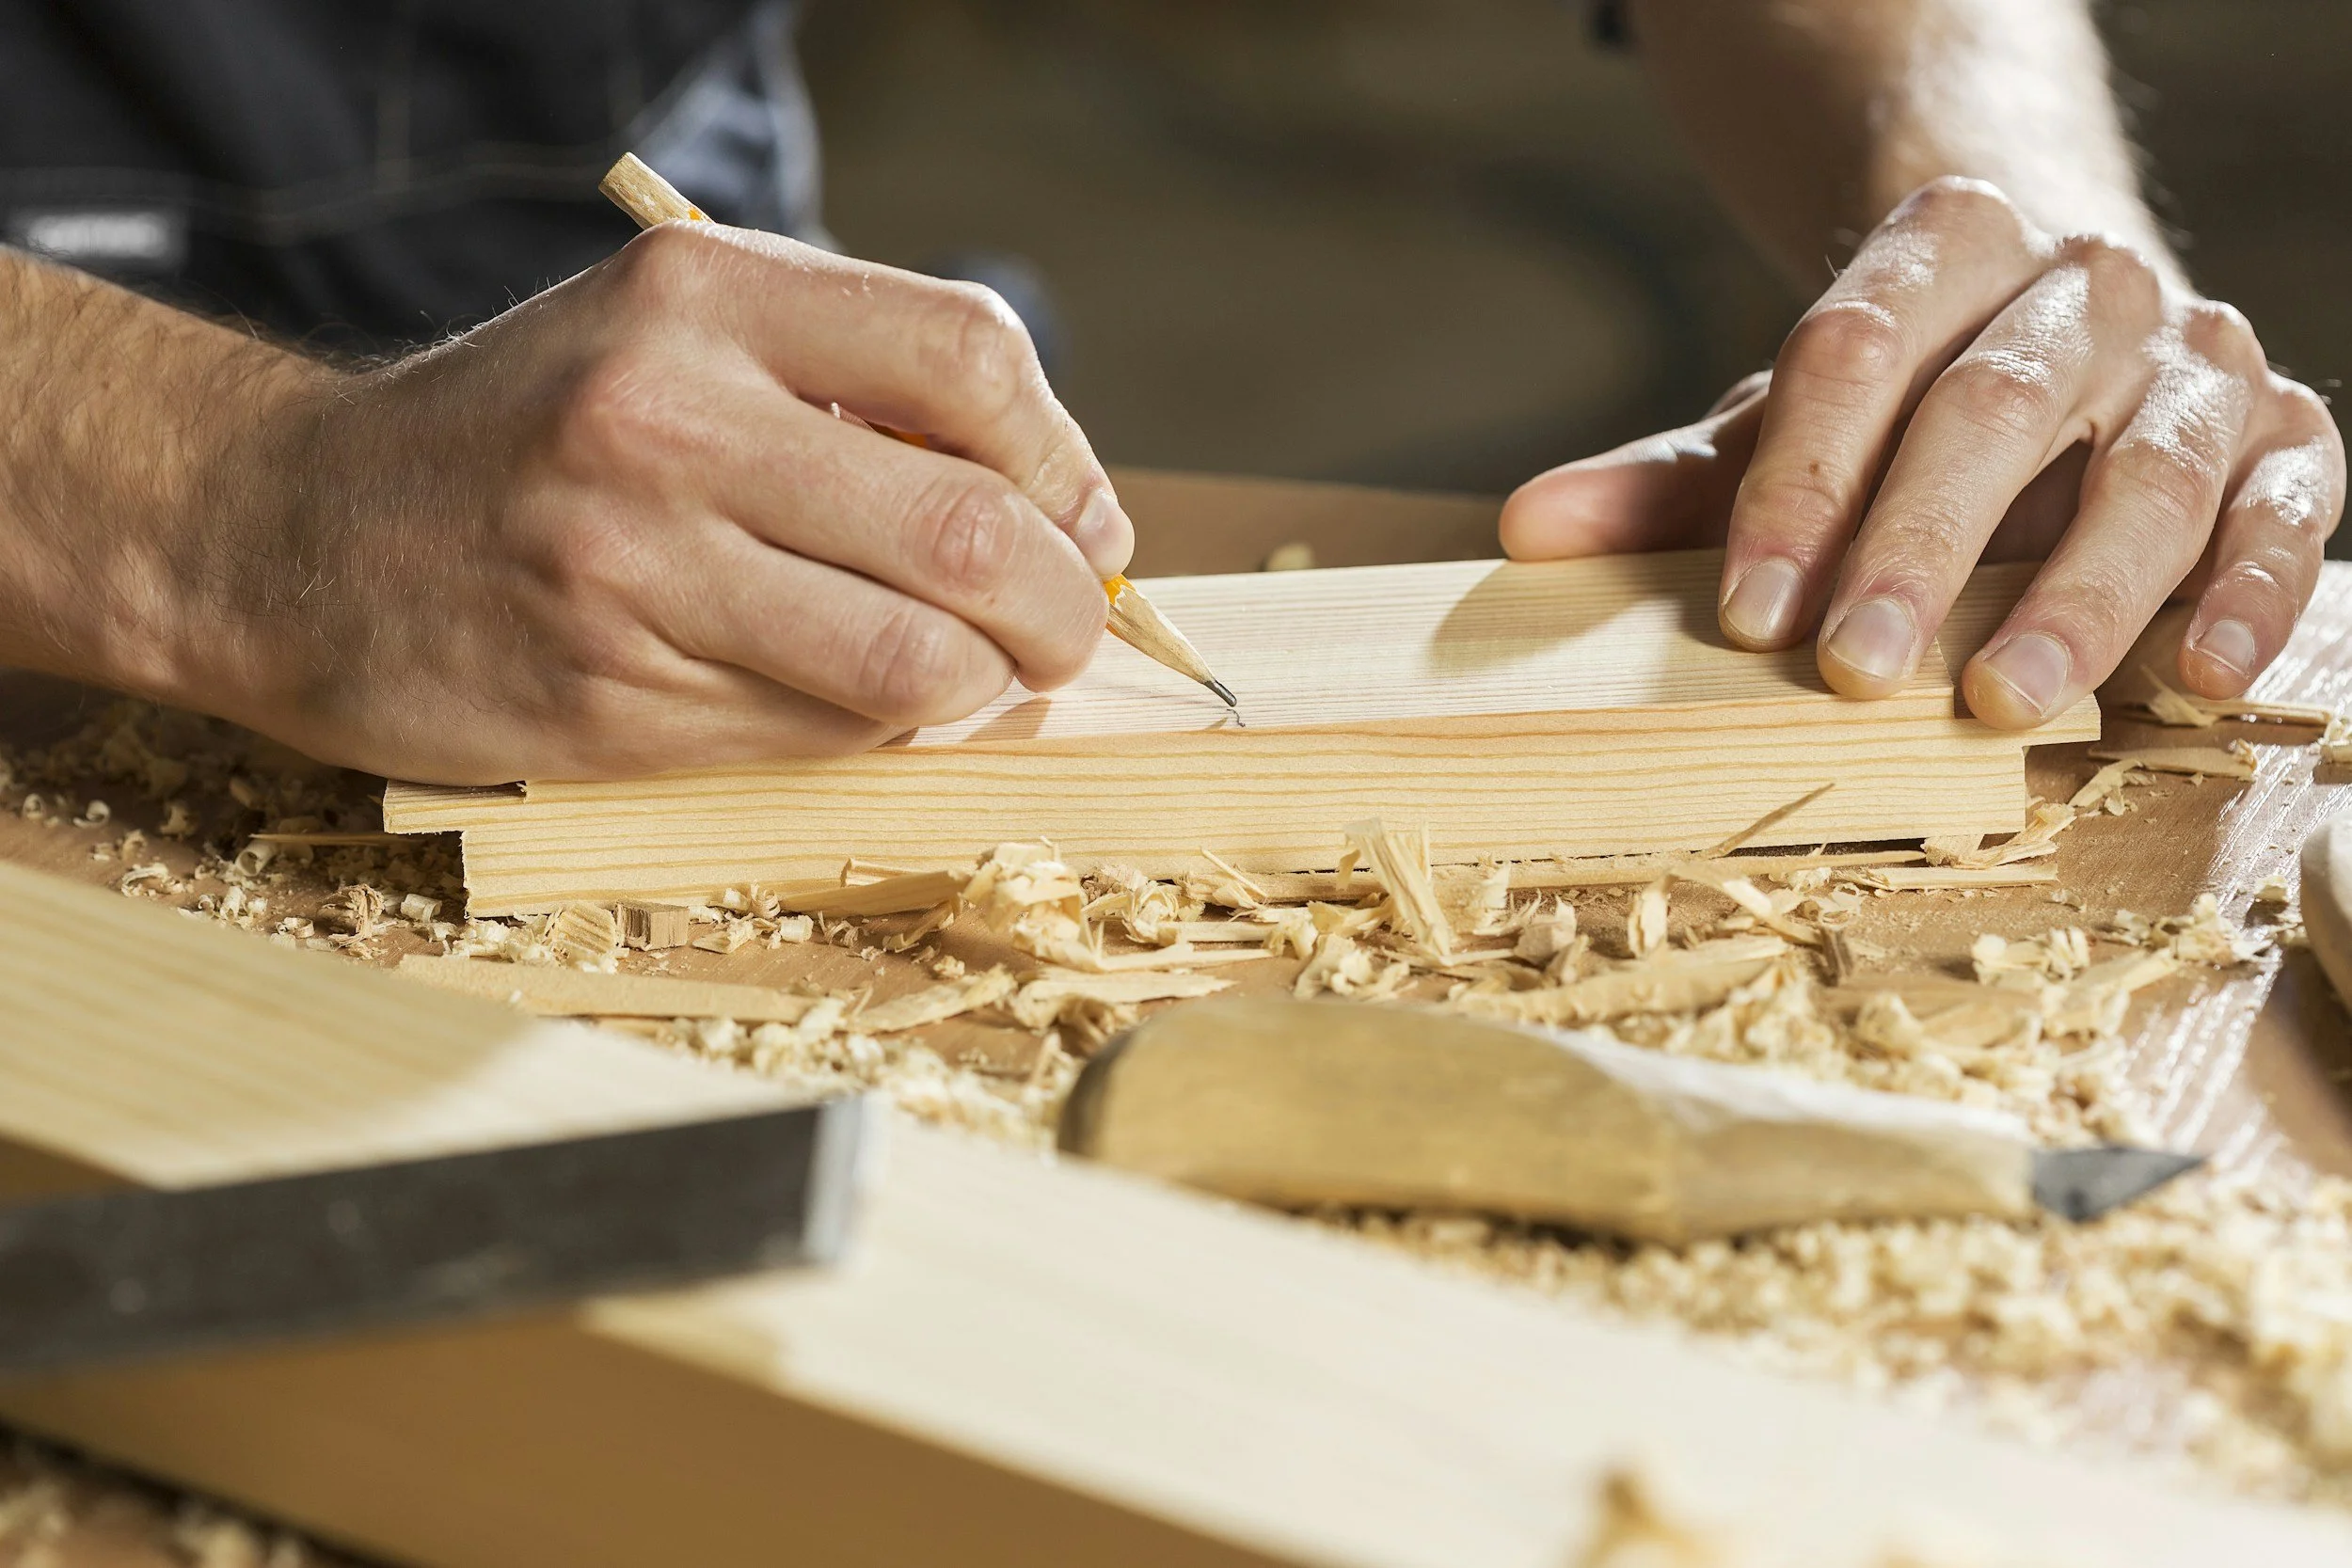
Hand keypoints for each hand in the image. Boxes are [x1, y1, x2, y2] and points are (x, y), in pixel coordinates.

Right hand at [174, 221, 1132, 781]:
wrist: (291, 535)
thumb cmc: (526, 436)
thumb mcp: (668, 335)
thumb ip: (845, 384)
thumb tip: (1061, 502)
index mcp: (700, 295)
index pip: (970, 356)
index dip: (1066, 459)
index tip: (1081, 523)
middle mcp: (665, 419)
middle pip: (970, 529)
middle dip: (1060, 606)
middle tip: (1064, 629)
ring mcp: (630, 569)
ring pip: (912, 663)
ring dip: (984, 688)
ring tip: (975, 676)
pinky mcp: (609, 699)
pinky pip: (820, 737)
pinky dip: (878, 733)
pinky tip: (854, 701)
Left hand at [1499, 177, 2345, 726]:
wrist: (2062, 318)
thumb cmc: (1904, 402)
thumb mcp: (1786, 424)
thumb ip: (1674, 481)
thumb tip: (1531, 530)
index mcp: (1944, 244)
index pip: (1853, 352)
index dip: (1797, 488)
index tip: (1747, 611)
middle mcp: (2081, 286)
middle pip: (1989, 410)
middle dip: (1915, 550)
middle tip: (1852, 671)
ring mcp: (2195, 359)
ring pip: (2145, 470)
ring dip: (2076, 595)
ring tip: (2003, 699)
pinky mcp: (2286, 437)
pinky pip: (2292, 512)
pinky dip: (2257, 593)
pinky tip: (2198, 674)